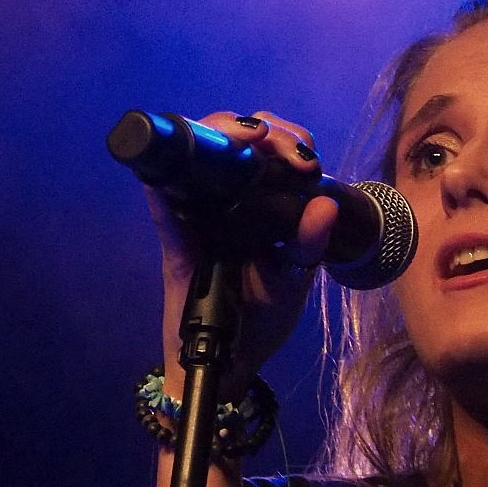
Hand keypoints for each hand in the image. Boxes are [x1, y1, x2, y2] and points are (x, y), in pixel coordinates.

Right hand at [148, 111, 338, 397]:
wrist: (226, 360)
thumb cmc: (262, 318)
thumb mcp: (294, 280)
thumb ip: (308, 244)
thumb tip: (326, 203)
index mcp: (267, 204)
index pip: (276, 151)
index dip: (287, 136)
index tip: (302, 151)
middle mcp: (231, 199)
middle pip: (236, 139)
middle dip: (258, 126)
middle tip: (272, 140)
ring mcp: (197, 211)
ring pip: (199, 153)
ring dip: (219, 133)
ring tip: (245, 138)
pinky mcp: (172, 234)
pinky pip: (161, 199)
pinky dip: (164, 179)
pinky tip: (181, 163)